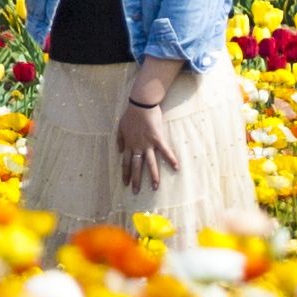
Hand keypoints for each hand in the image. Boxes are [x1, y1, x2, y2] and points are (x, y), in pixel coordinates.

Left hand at [113, 83, 179, 198]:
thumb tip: (119, 151)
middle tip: (136, 192)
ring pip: (150, 163)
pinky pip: (165, 151)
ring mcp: (148, 144)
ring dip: (153, 176)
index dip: (125, 174)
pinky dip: (171, 159)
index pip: (126, 163)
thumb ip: (120, 140)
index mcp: (129, 145)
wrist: (141, 105)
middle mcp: (137, 147)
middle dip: (136, 180)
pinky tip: (176, 167)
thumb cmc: (131, 115)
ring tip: (155, 187)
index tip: (125, 183)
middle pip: (136, 166)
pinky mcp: (157, 138)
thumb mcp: (120, 127)